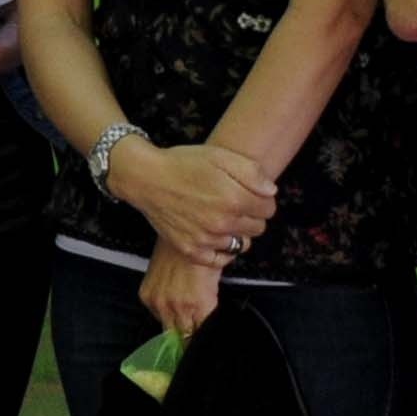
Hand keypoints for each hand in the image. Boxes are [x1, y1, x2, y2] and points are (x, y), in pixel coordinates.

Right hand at [111, 138, 274, 266]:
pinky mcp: (191, 250)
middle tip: (235, 203)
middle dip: (251, 215)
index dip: (262, 199)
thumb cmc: (183, 164)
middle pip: (258, 228)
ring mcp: (206, 239)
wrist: (146, 178)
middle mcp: (223, 223)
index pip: (269, 209)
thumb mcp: (220, 156)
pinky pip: (220, 259)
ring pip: (241, 244)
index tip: (250, 193)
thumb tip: (270, 191)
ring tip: (223, 218)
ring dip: (237, 232)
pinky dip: (222, 250)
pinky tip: (215, 236)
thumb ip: (251, 172)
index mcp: (234, 199)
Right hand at [139, 249, 223, 339]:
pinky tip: (171, 304)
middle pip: (183, 339)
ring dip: (175, 327)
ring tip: (182, 320)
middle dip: (189, 338)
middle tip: (193, 335)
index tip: (202, 344)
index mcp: (199, 306)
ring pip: (167, 331)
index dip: (201, 342)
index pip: (198, 338)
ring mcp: (160, 302)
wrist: (181, 241)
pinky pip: (155, 315)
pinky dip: (162, 313)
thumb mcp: (214, 288)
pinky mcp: (147, 296)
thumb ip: (208, 311)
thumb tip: (206, 327)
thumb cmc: (203, 259)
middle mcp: (177, 307)